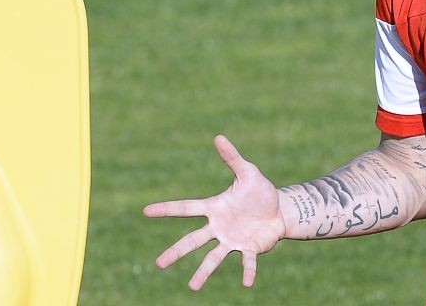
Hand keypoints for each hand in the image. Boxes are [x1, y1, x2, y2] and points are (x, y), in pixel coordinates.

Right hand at [144, 135, 285, 289]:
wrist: (280, 210)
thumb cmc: (260, 191)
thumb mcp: (247, 172)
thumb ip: (232, 158)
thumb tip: (218, 137)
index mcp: (214, 208)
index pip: (186, 208)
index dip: (166, 209)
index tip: (146, 211)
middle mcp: (218, 227)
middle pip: (193, 240)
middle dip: (176, 252)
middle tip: (159, 264)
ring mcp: (232, 240)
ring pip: (214, 258)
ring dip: (203, 272)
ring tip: (193, 287)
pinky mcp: (250, 248)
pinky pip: (247, 262)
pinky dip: (248, 272)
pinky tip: (246, 284)